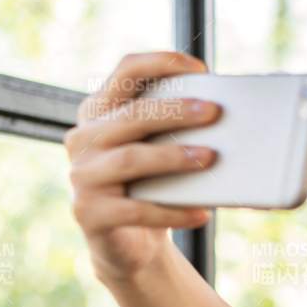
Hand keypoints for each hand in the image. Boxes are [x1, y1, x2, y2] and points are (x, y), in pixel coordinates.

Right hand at [65, 51, 222, 281]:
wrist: (129, 244)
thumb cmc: (151, 187)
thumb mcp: (158, 150)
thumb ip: (174, 129)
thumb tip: (223, 116)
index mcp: (99, 112)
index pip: (125, 72)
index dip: (161, 63)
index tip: (200, 69)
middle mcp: (83, 139)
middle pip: (131, 116)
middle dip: (175, 111)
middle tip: (214, 112)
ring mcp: (82, 177)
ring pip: (130, 159)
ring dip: (173, 157)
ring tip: (210, 158)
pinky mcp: (89, 214)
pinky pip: (135, 210)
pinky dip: (173, 212)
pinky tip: (202, 214)